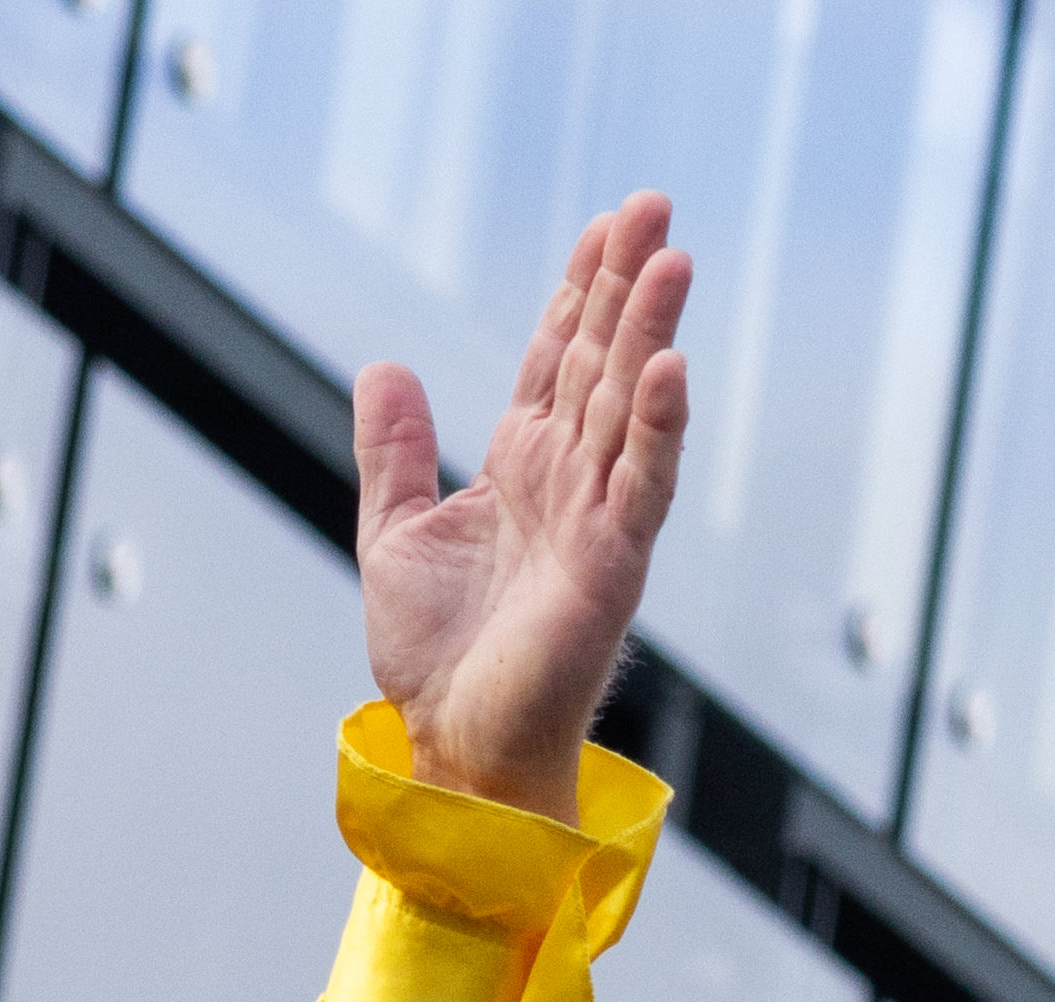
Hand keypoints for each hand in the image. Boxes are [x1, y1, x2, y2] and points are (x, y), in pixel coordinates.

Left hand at [358, 192, 691, 822]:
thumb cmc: (436, 653)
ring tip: (672, 258)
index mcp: (523, 466)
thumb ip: (395, 451)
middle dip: (627, 284)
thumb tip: (382, 365)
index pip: (559, 359)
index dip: (580, 291)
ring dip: (650, 332)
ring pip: (628, 407)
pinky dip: (655, 429)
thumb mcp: (394, 532)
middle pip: (602, 362)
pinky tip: (666, 368)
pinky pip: (640, 486)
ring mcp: (596, 520)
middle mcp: (568, 481)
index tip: (605, 225)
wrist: (452, 742)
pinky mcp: (610, 567)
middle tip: (653, 205)